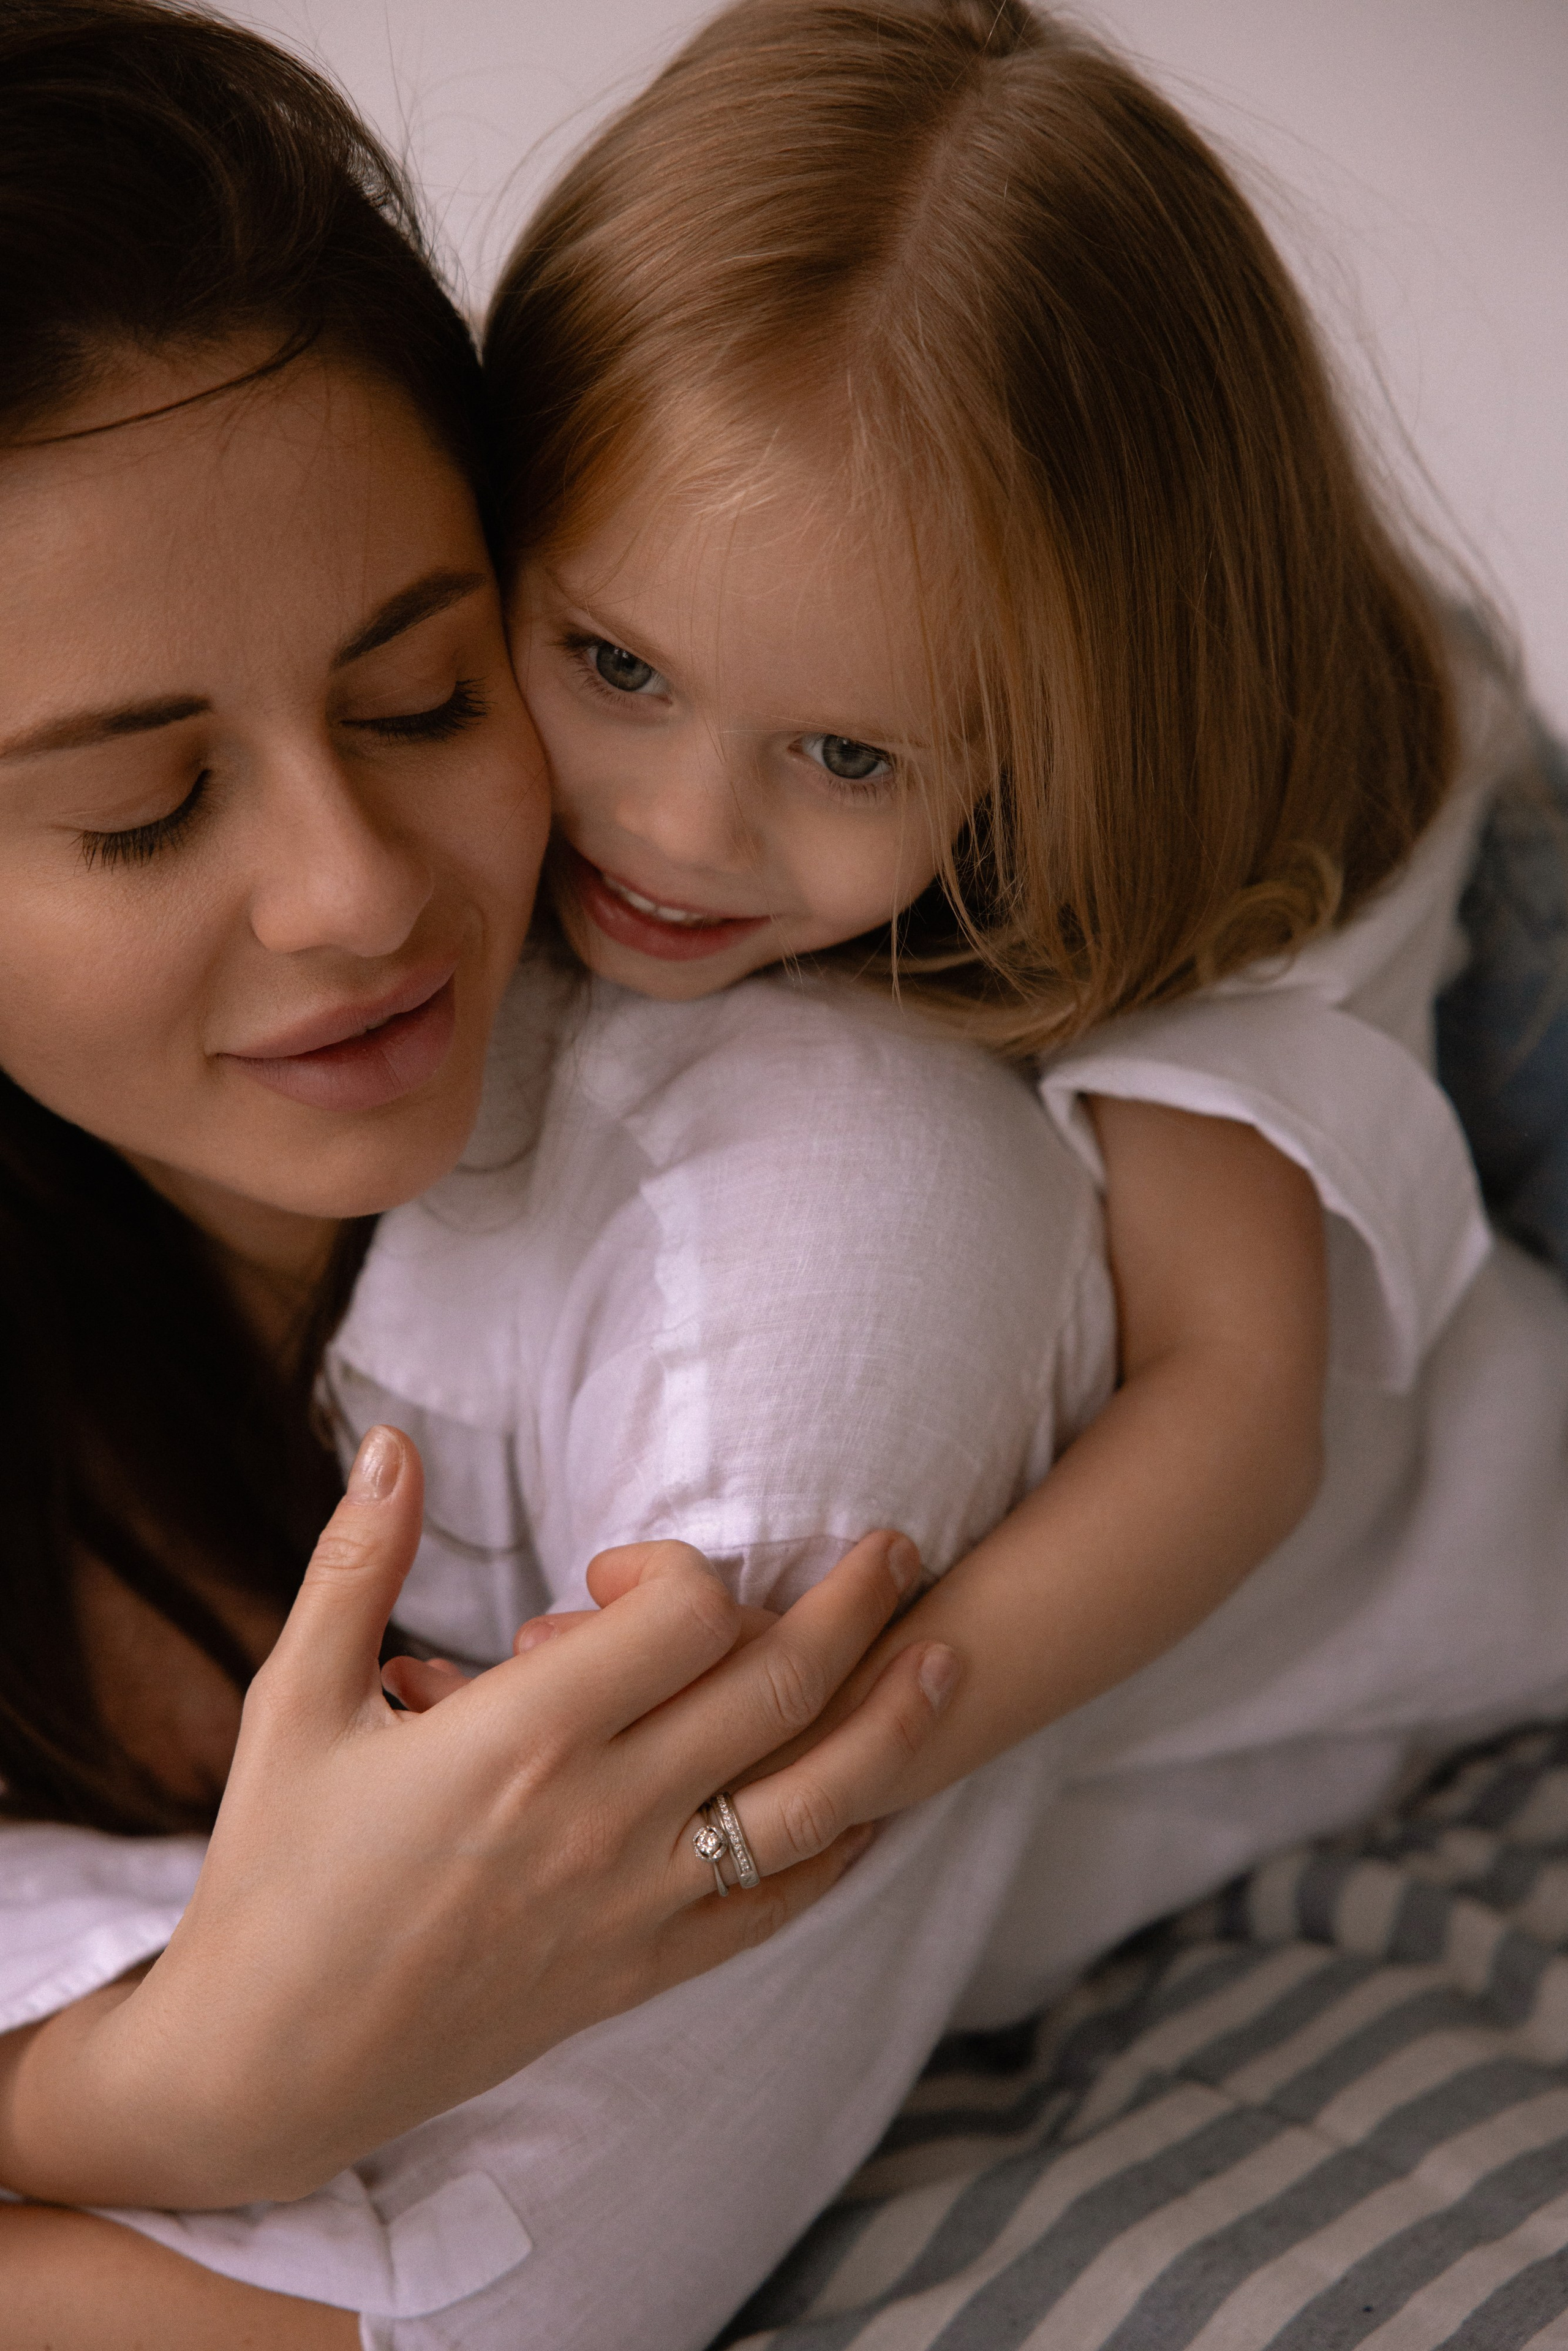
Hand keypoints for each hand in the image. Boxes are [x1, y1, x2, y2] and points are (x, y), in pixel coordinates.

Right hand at [0, 1430, 956, 2212]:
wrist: (266, 2070)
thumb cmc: (274, 1876)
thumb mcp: (294, 1704)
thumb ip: (357, 1564)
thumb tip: (393, 1441)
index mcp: (521, 1740)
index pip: (684, 1619)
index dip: (680, 1565)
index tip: (619, 1573)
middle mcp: (603, 1818)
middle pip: (776, 1689)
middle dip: (852, 1607)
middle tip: (900, 1546)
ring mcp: (635, 1904)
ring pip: (809, 1801)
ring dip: (894, 1721)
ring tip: (950, 1656)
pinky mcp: (640, 1971)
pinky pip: (772, 1906)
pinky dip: (838, 1848)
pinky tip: (877, 1804)